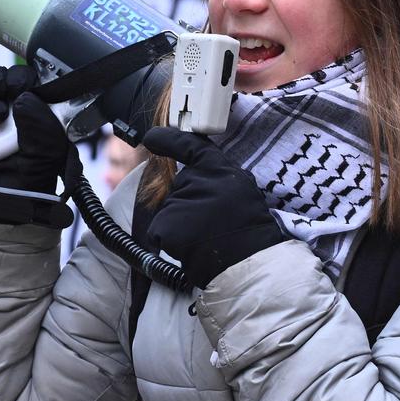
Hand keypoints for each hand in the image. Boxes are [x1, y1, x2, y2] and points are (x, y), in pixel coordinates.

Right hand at [0, 65, 77, 212]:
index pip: (27, 81)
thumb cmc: (32, 181)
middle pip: (0, 81)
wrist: (3, 210)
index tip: (22, 85)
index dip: (23, 78)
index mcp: (34, 112)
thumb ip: (44, 126)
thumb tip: (26, 98)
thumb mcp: (50, 153)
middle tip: (5, 91)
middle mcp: (10, 112)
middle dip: (0, 81)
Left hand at [141, 127, 286, 288]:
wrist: (247, 263)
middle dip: (188, 204)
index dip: (169, 140)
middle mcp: (199, 181)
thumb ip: (217, 180)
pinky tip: (190, 247)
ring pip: (170, 210)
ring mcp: (181, 202)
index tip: (152, 137)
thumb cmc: (247, 231)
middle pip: (180, 187)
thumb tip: (191, 174)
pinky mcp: (166, 224)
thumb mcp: (241, 192)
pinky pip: (158, 230)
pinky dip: (169, 241)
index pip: (191, 146)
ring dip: (181, 225)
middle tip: (210, 222)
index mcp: (221, 170)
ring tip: (205, 237)